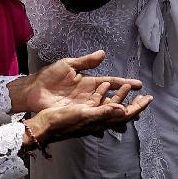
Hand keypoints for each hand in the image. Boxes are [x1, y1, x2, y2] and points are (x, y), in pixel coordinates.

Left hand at [8, 50, 143, 112]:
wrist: (33, 91)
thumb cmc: (49, 77)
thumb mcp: (68, 65)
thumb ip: (86, 62)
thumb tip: (103, 54)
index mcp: (89, 82)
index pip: (111, 83)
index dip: (125, 83)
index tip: (139, 85)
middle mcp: (90, 95)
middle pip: (113, 98)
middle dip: (128, 100)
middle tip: (144, 102)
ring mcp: (85, 106)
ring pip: (107, 110)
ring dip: (120, 112)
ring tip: (134, 114)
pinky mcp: (78, 114)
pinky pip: (95, 118)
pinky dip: (105, 121)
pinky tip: (115, 125)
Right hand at [23, 82, 152, 146]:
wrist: (45, 124)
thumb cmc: (63, 120)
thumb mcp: (84, 114)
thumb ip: (104, 112)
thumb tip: (123, 109)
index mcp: (101, 119)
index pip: (125, 113)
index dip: (138, 106)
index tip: (149, 98)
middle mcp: (98, 118)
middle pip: (121, 111)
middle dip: (133, 103)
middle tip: (144, 95)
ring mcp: (90, 115)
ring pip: (109, 105)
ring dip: (119, 96)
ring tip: (127, 87)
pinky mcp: (82, 110)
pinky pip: (97, 102)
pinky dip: (103, 94)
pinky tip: (103, 86)